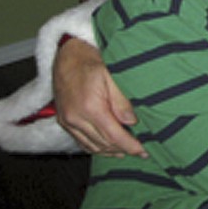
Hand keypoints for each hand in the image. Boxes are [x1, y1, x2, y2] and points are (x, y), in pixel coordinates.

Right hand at [53, 38, 146, 157]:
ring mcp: (68, 121)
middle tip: (140, 152)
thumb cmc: (91, 62)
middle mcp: (76, 118)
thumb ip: (121, 101)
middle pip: (103, 144)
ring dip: (110, 151)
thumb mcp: (111, 75)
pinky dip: (96, 147)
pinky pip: (81, 142)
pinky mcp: (64, 122)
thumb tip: (131, 122)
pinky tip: (108, 148)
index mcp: (90, 107)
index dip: (130, 145)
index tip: (143, 151)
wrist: (67, 56)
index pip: (113, 135)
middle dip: (123, 150)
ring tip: (127, 152)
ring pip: (92, 146)